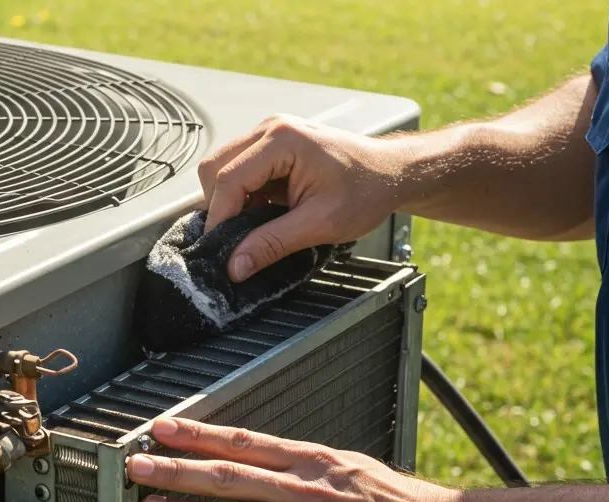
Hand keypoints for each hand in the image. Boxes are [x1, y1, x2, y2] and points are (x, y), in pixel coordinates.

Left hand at [125, 416, 467, 501]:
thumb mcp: (345, 465)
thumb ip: (298, 465)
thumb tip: (254, 461)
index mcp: (312, 460)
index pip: (242, 441)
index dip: (197, 435)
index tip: (160, 429)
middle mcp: (304, 490)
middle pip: (227, 475)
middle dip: (176, 470)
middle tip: (137, 466)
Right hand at [198, 114, 414, 282]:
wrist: (393, 173)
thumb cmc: (367, 191)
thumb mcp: (320, 224)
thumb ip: (272, 244)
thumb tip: (234, 265)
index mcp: (282, 140)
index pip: (228, 179)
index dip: (218, 219)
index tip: (217, 250)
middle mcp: (270, 129)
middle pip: (215, 168)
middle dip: (219, 207)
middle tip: (235, 238)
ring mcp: (270, 133)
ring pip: (222, 167)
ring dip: (230, 201)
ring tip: (255, 224)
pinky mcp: (272, 145)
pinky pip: (240, 169)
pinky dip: (243, 195)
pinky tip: (264, 211)